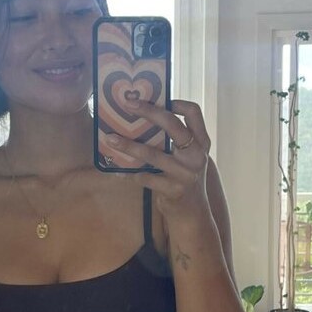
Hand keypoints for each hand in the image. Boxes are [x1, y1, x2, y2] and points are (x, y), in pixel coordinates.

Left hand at [100, 99, 210, 218]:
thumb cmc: (184, 179)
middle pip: (173, 125)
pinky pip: (145, 177)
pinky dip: (129, 173)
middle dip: (149, 112)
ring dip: (128, 145)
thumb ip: (175, 140)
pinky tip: (117, 171)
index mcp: (201, 142)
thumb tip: (145, 118)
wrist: (192, 213)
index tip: (158, 97)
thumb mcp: (187, 157)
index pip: (194, 113)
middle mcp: (196, 155)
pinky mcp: (173, 190)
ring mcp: (185, 173)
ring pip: (153, 153)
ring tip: (110, 138)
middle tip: (128, 104)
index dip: (176, 102)